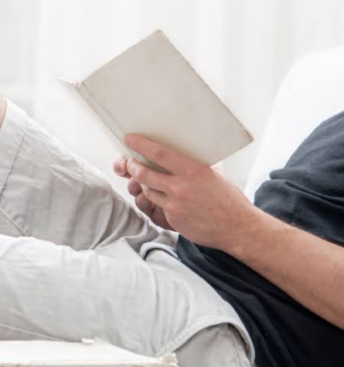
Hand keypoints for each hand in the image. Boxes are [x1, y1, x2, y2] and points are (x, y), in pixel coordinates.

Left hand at [114, 135, 258, 249]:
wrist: (237, 227)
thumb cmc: (228, 198)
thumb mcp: (214, 175)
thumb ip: (194, 166)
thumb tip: (179, 155)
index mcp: (193, 170)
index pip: (159, 153)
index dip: (141, 145)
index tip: (130, 138)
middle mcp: (180, 186)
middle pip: (143, 173)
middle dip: (132, 166)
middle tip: (129, 162)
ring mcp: (174, 204)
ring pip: (147, 190)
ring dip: (144, 184)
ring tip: (146, 179)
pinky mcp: (172, 218)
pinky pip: (157, 206)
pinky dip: (157, 200)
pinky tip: (164, 197)